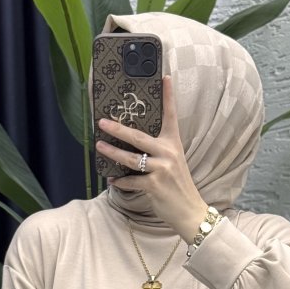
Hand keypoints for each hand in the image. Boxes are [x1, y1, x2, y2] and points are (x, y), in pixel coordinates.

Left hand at [96, 74, 209, 240]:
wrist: (190, 211)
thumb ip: (158, 152)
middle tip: (102, 122)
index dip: (168, 96)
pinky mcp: (155, 185)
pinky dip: (120, 182)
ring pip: (130, 159)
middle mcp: (168, 153)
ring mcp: (161, 169)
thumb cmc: (178, 186)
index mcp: (173, 143)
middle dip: (118, 128)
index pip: (171, 115)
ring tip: (99, 147)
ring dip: (112, 153)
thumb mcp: (173, 163)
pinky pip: (132, 181)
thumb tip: (134, 146)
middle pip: (138, 137)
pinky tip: (112, 180)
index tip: (164, 77)